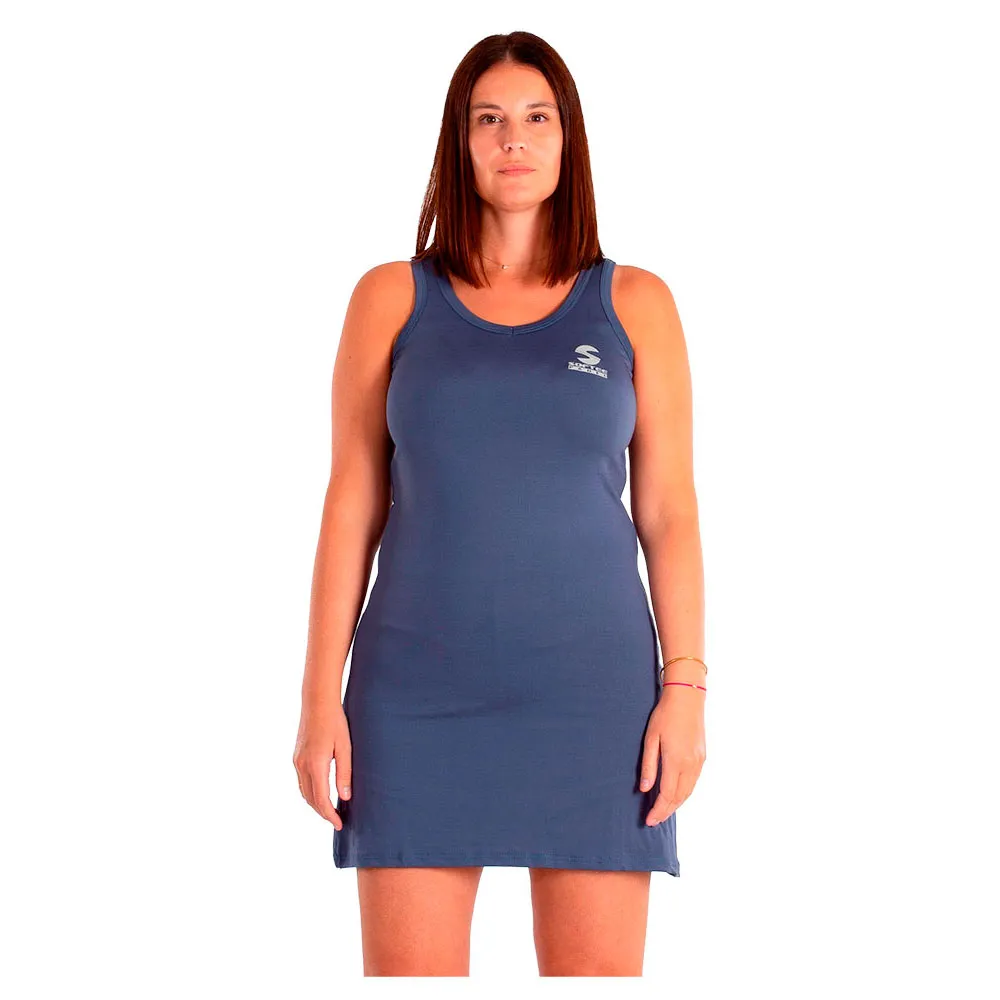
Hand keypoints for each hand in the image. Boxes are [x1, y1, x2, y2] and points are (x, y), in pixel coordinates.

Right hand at [293, 703, 352, 829]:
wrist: (317, 702)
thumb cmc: (335, 722)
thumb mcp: (345, 747)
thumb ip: (344, 773)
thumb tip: (345, 797)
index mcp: (316, 764)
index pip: (321, 799)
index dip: (330, 815)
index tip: (339, 824)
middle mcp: (302, 765)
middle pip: (310, 799)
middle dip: (323, 812)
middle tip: (337, 821)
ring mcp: (297, 761)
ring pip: (304, 792)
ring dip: (316, 803)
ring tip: (330, 810)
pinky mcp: (296, 756)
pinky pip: (301, 782)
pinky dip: (310, 792)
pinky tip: (321, 793)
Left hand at [639, 687, 705, 824]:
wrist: (687, 698)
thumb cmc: (664, 716)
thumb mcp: (650, 739)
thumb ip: (648, 766)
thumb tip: (644, 789)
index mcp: (676, 761)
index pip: (667, 795)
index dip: (658, 811)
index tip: (649, 821)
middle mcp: (691, 765)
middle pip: (679, 798)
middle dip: (667, 811)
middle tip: (654, 821)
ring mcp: (699, 762)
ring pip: (688, 792)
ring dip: (676, 804)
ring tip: (663, 811)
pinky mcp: (703, 757)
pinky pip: (693, 782)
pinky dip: (684, 793)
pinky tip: (675, 794)